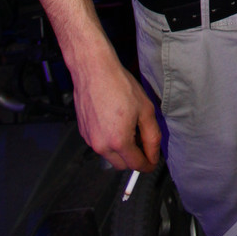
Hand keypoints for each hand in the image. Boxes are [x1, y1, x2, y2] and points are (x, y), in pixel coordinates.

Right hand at [71, 49, 160, 171]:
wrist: (94, 70)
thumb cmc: (119, 85)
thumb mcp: (145, 109)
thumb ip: (152, 136)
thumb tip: (153, 154)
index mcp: (119, 142)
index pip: (136, 165)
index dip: (148, 164)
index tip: (153, 161)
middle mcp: (101, 146)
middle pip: (122, 165)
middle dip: (134, 158)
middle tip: (142, 140)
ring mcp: (89, 140)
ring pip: (109, 155)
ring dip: (120, 149)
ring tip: (128, 126)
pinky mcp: (83, 132)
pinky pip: (99, 144)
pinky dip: (108, 140)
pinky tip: (114, 121)